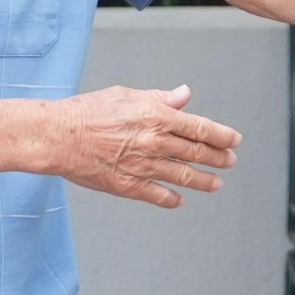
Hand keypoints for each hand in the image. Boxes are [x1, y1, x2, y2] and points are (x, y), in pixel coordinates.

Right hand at [40, 82, 240, 207]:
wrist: (59, 137)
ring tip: (216, 183)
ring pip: (183, 175)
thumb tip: (184, 95)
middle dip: (218, 158)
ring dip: (203, 181)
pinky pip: (158, 195)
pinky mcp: (128, 185)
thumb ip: (159, 98)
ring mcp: (143, 166)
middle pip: (197, 153)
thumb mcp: (127, 95)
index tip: (234, 140)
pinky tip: (180, 199)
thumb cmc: (89, 111)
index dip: (221, 135)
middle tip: (230, 161)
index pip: (200, 127)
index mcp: (157, 116)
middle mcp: (155, 141)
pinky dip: (172, 198)